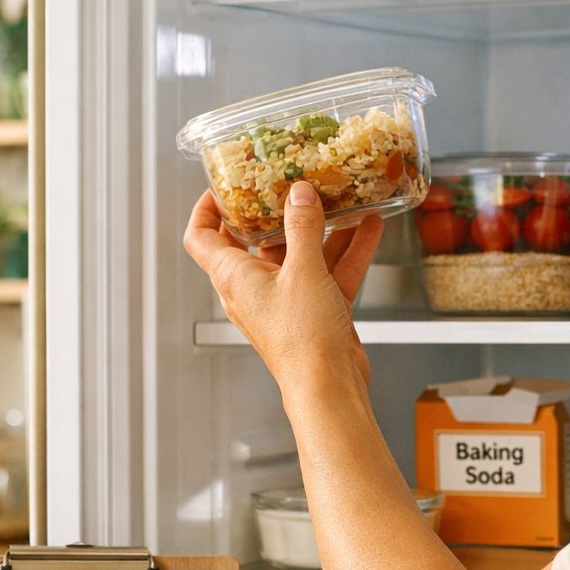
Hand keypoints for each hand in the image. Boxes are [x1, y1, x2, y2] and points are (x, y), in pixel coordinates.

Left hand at [182, 183, 383, 386]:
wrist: (329, 386)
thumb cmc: (301, 341)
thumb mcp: (304, 270)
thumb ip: (303, 227)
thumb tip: (299, 194)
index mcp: (233, 277)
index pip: (201, 237)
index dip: (206, 208)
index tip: (224, 186)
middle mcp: (254, 288)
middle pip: (255, 240)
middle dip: (276, 210)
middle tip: (289, 183)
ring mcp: (284, 300)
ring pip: (300, 255)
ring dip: (322, 229)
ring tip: (341, 199)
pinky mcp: (314, 312)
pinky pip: (328, 273)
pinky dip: (346, 252)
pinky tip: (368, 229)